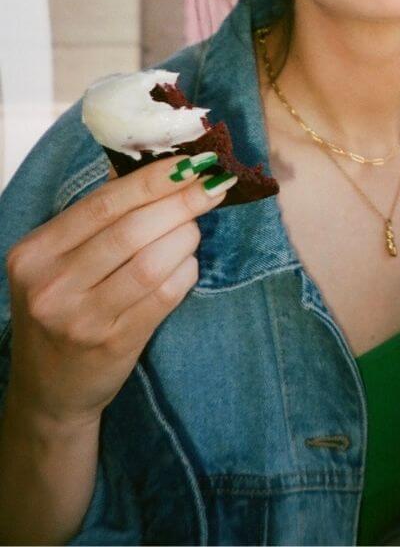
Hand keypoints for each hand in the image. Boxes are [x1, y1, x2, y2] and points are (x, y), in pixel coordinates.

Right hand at [4, 153, 233, 429]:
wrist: (50, 388)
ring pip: (152, 262)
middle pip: (131, 230)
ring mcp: (81, 319)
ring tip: (195, 228)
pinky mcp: (113, 343)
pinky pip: (164, 295)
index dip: (153, 180)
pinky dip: (186, 272)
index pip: (103, 204)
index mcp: (35, 253)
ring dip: (186, 237)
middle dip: (181, 202)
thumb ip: (99, 216)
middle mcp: (51, 285)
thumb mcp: (61, 260)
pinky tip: (189, 263)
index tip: (191, 162)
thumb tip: (156, 163)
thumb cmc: (65, 307)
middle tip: (213, 186)